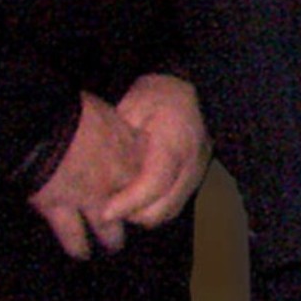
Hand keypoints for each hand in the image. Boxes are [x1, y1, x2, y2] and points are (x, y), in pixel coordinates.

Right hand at [24, 92, 143, 257]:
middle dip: (134, 214)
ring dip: (112, 237)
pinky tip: (80, 253)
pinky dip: (76, 244)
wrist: (45, 130)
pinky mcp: (61, 209)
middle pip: (133, 205)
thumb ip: (109, 124)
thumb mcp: (101, 110)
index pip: (147, 174)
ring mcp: (89, 198)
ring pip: (108, 227)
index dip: (143, 182)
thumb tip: (104, 122)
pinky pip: (73, 234)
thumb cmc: (72, 112)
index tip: (143, 185)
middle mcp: (115, 180)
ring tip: (115, 245)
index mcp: (127, 152)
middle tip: (136, 220)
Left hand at [107, 72, 209, 229]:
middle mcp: (192, 163)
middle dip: (134, 214)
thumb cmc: (156, 95)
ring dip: (145, 214)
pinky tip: (137, 200)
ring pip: (171, 210)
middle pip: (164, 206)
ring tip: (121, 206)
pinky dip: (156, 208)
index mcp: (174, 143)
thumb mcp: (131, 108)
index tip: (104, 212)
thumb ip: (120, 142)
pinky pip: (175, 204)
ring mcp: (198, 172)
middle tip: (107, 209)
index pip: (153, 183)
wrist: (190, 86)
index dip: (128, 202)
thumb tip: (103, 174)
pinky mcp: (198, 176)